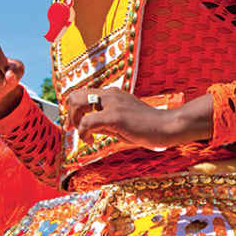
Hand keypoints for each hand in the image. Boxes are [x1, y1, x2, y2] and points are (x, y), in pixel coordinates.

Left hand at [66, 87, 212, 148]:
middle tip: (72, 128)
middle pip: (75, 95)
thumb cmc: (147, 127)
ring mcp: (112, 103)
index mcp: (113, 94)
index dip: (73, 109)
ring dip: (74, 120)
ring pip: (78, 103)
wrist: (166, 127)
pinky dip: (83, 133)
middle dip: (69, 113)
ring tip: (83, 135)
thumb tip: (87, 128)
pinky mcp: (115, 116)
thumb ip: (104, 122)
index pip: (83, 94)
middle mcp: (110, 94)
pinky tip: (90, 141)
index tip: (73, 124)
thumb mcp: (121, 122)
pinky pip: (88, 122)